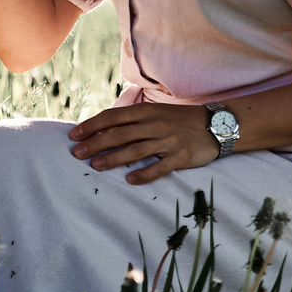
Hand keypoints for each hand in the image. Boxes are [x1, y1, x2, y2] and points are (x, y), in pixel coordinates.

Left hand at [67, 101, 218, 185]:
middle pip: (120, 134)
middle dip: (96, 143)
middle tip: (76, 153)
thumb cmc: (179, 120)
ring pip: (136, 150)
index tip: (74, 135)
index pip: (113, 117)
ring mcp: (168, 141)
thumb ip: (133, 121)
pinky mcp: (181, 156)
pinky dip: (144, 173)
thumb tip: (103, 129)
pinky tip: (130, 180)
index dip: (92, 125)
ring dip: (114, 158)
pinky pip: (160, 167)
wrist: (217, 124)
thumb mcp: (156, 113)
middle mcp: (155, 124)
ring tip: (95, 165)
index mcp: (147, 112)